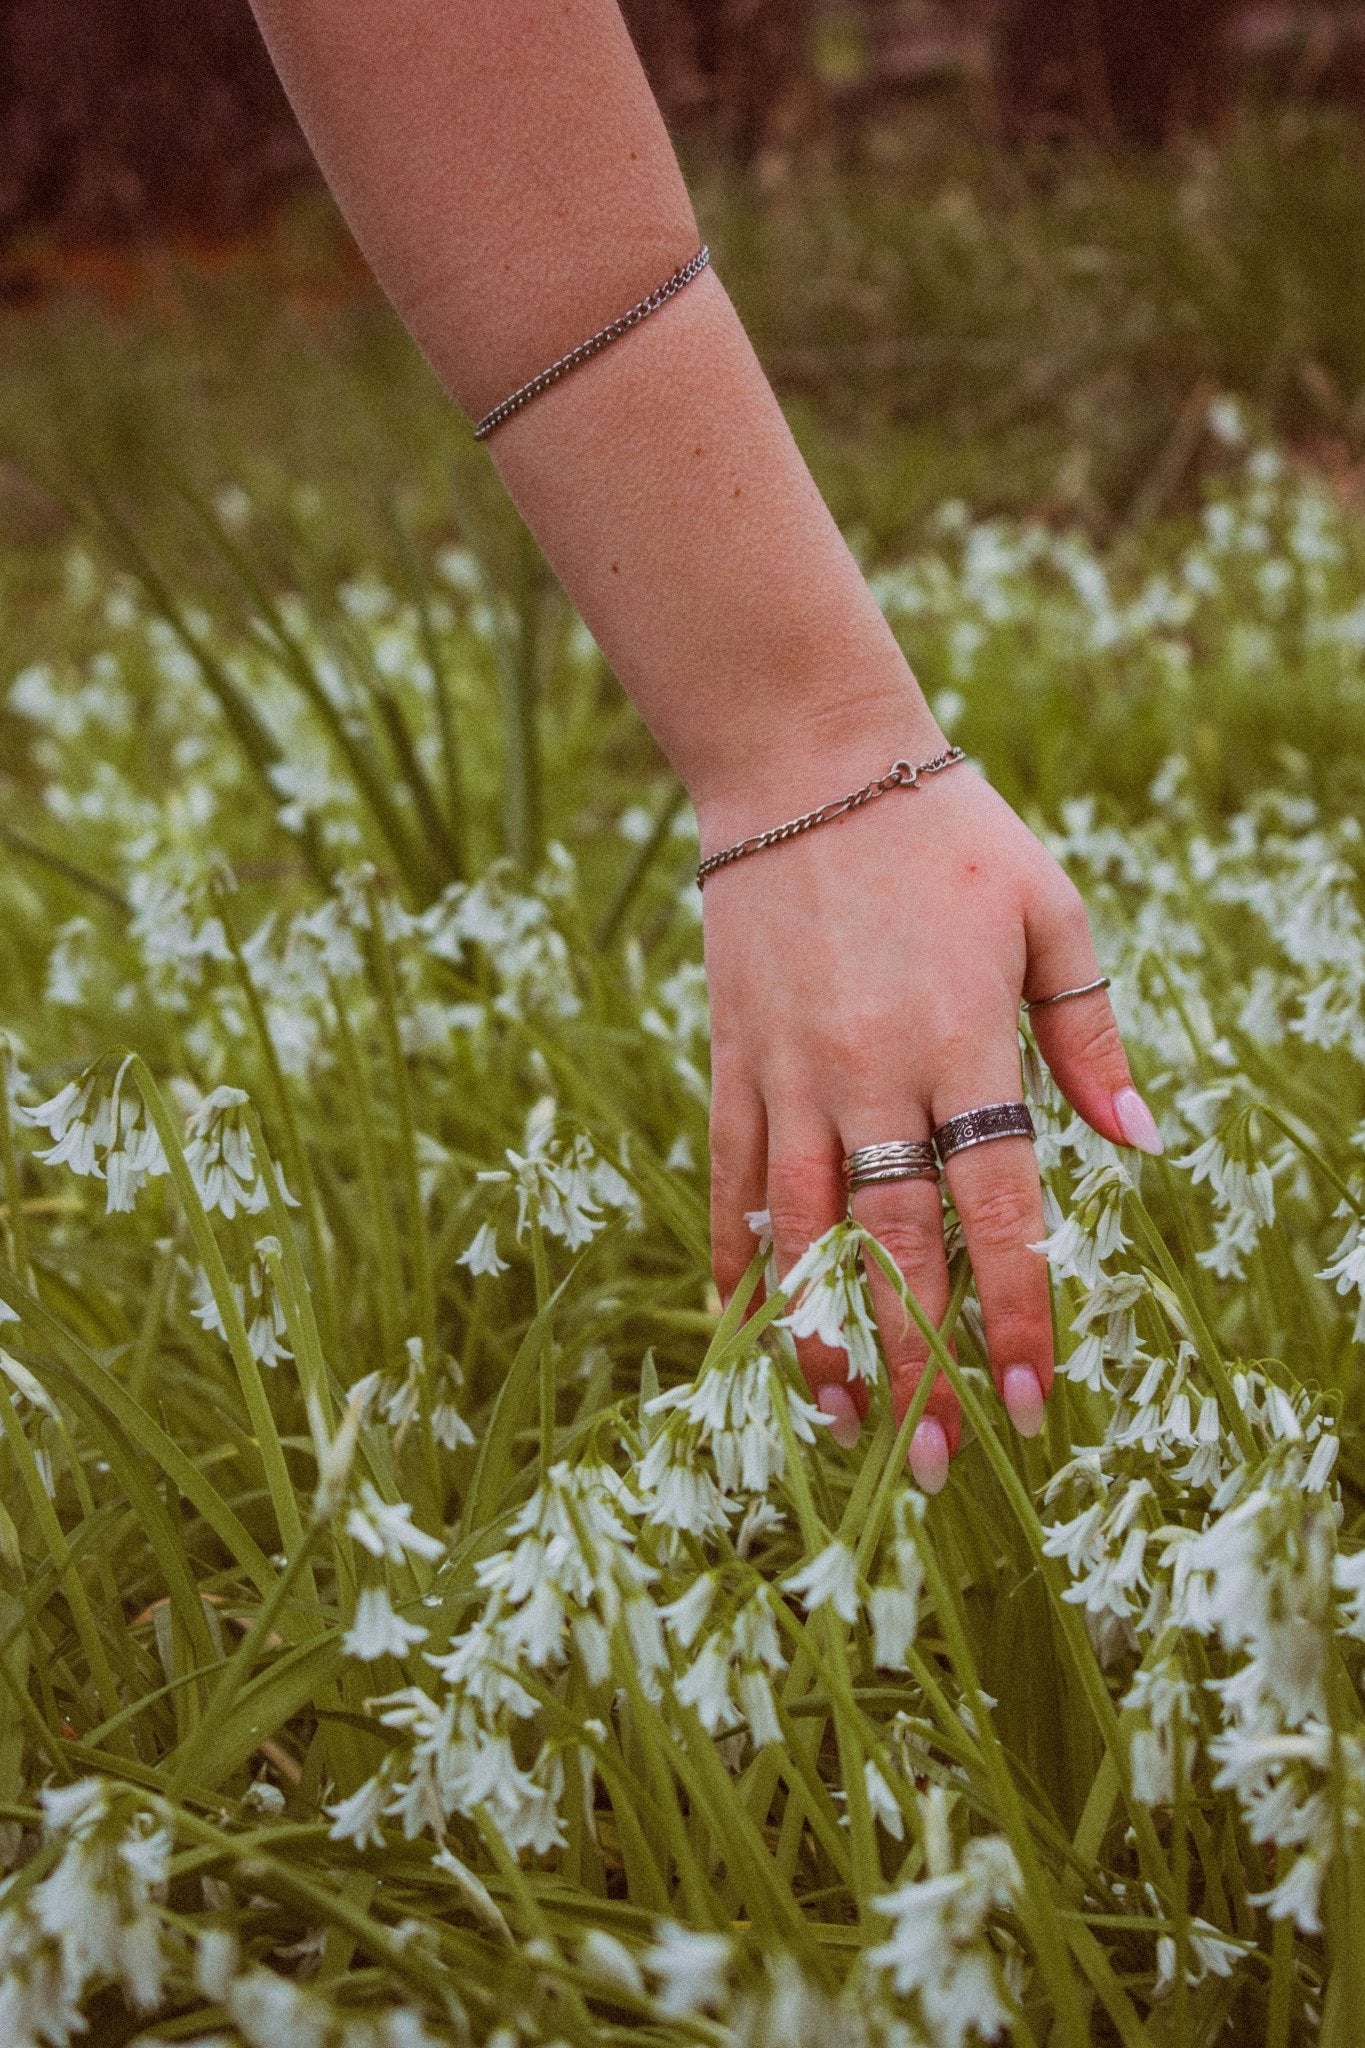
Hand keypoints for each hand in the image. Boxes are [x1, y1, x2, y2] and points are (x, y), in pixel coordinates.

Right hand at [699, 736, 1161, 1489]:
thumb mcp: (1050, 909)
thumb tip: (1140, 1144)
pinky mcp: (733, 1057)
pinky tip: (741, 1327)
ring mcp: (790, 1069)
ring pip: (803, 1229)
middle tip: (938, 1460)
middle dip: (920, 1361)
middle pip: (896, 1244)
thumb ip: (1090, 1030)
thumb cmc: (944, 831)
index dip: (1017, 1311)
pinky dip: (735, 1256)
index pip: (998, 1207)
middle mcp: (871, 1071)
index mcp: (963, 1040)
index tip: (1033, 1399)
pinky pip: (728, 1175)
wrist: (802, 760)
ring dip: (821, 1333)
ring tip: (840, 1424)